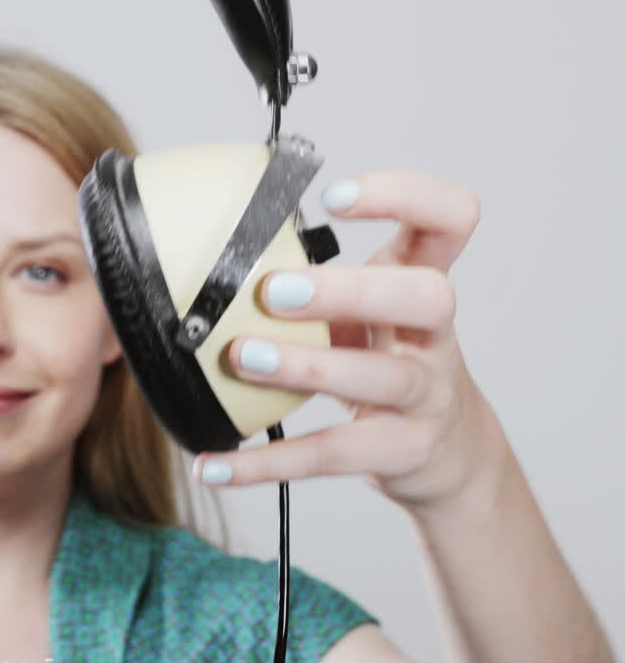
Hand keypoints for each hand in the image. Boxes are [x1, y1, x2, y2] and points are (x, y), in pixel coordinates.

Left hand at [193, 169, 504, 510]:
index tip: (333, 196)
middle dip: (351, 288)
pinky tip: (213, 466)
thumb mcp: (367, 312)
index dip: (405, 196)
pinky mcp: (401, 451)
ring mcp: (426, 395)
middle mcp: (434, 335)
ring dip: (307, 365)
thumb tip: (214, 260)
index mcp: (422, 281)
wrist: (448, 454)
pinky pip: (330, 455)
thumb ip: (318, 284)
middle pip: (427, 296)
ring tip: (242, 357)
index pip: (449, 218)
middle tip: (274, 290)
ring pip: (382, 377)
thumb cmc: (390, 362)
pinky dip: (265, 464)